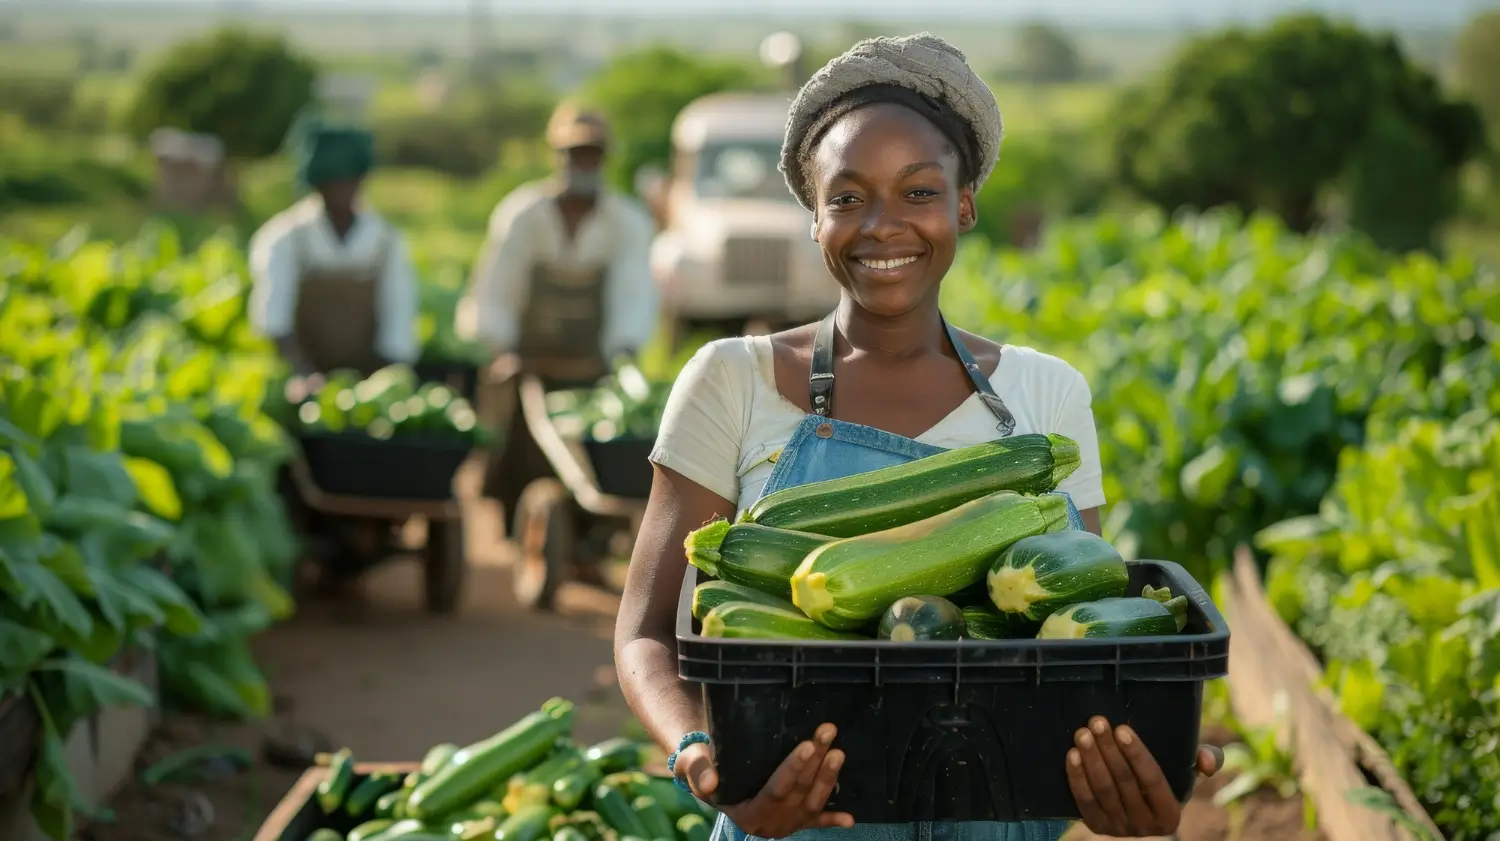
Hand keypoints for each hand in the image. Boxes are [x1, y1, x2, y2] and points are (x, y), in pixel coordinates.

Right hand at [675, 723, 854, 838]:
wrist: (709, 776)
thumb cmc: (701, 766)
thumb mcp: (693, 765)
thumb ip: (698, 771)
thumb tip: (708, 784)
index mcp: (747, 815)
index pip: (775, 791)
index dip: (793, 770)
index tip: (807, 746)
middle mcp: (768, 825)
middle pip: (798, 792)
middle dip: (816, 763)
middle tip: (828, 732)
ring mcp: (785, 825)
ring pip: (812, 802)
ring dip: (828, 778)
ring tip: (838, 751)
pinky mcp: (795, 821)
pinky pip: (816, 822)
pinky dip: (833, 820)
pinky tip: (850, 819)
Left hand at [1066, 716, 1223, 837]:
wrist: (1136, 809)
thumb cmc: (1161, 781)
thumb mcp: (1186, 773)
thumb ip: (1206, 760)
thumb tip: (1207, 759)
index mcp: (1170, 814)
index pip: (1153, 780)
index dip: (1137, 754)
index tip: (1122, 729)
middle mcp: (1146, 826)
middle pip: (1124, 783)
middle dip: (1108, 749)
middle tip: (1097, 722)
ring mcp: (1120, 829)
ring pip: (1103, 791)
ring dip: (1090, 760)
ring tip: (1082, 733)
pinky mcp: (1097, 827)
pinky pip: (1084, 802)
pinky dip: (1077, 777)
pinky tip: (1072, 754)